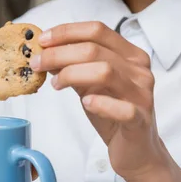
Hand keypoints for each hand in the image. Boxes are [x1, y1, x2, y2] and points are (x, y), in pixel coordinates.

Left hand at [31, 21, 166, 181]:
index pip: (97, 30)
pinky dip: (101, 103)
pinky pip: (122, 108)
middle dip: (58, 54)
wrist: (136, 151)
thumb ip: (73, 67)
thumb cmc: (112, 114)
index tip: (42, 41)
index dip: (66, 32)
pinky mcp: (140, 120)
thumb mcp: (90, 85)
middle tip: (37, 64)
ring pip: (105, 72)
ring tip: (55, 84)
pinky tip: (86, 102)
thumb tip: (45, 52)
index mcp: (130, 55)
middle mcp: (139, 70)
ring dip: (71, 74)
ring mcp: (142, 95)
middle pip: (94, 49)